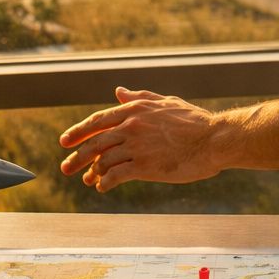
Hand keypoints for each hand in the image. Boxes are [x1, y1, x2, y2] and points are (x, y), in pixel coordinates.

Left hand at [59, 87, 225, 192]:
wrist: (213, 140)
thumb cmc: (194, 121)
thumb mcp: (165, 102)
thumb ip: (139, 96)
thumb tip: (118, 91)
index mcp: (134, 109)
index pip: (97, 121)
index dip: (78, 132)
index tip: (65, 142)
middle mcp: (131, 126)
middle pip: (94, 143)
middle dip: (76, 157)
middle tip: (65, 168)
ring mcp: (136, 146)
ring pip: (102, 160)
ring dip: (92, 172)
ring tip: (88, 180)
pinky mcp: (144, 166)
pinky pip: (115, 175)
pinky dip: (105, 182)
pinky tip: (103, 187)